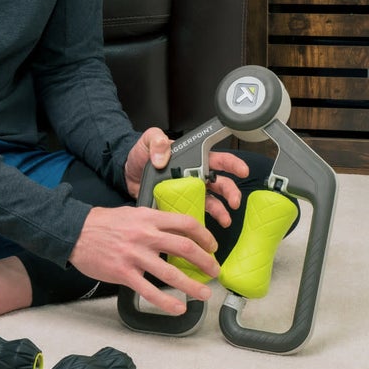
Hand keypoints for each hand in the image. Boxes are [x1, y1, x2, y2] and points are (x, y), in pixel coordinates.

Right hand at [69, 202, 218, 315]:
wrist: (74, 232)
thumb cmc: (101, 223)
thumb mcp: (131, 213)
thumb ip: (151, 221)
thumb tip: (172, 229)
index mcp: (148, 218)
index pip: (185, 223)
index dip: (204, 235)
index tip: (212, 245)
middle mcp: (145, 235)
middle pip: (184, 247)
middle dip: (205, 261)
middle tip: (214, 271)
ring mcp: (134, 255)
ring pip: (170, 272)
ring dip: (192, 285)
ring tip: (203, 294)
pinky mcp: (123, 273)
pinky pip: (149, 291)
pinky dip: (166, 302)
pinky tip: (177, 308)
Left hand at [123, 128, 249, 227]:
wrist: (126, 174)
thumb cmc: (140, 155)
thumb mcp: (148, 141)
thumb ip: (157, 141)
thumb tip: (163, 153)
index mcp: (192, 158)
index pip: (217, 158)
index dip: (232, 163)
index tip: (242, 170)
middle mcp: (195, 175)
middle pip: (221, 182)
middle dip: (231, 191)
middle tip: (233, 201)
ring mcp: (190, 191)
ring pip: (213, 200)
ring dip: (222, 210)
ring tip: (225, 219)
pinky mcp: (181, 204)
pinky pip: (197, 212)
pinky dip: (204, 221)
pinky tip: (207, 228)